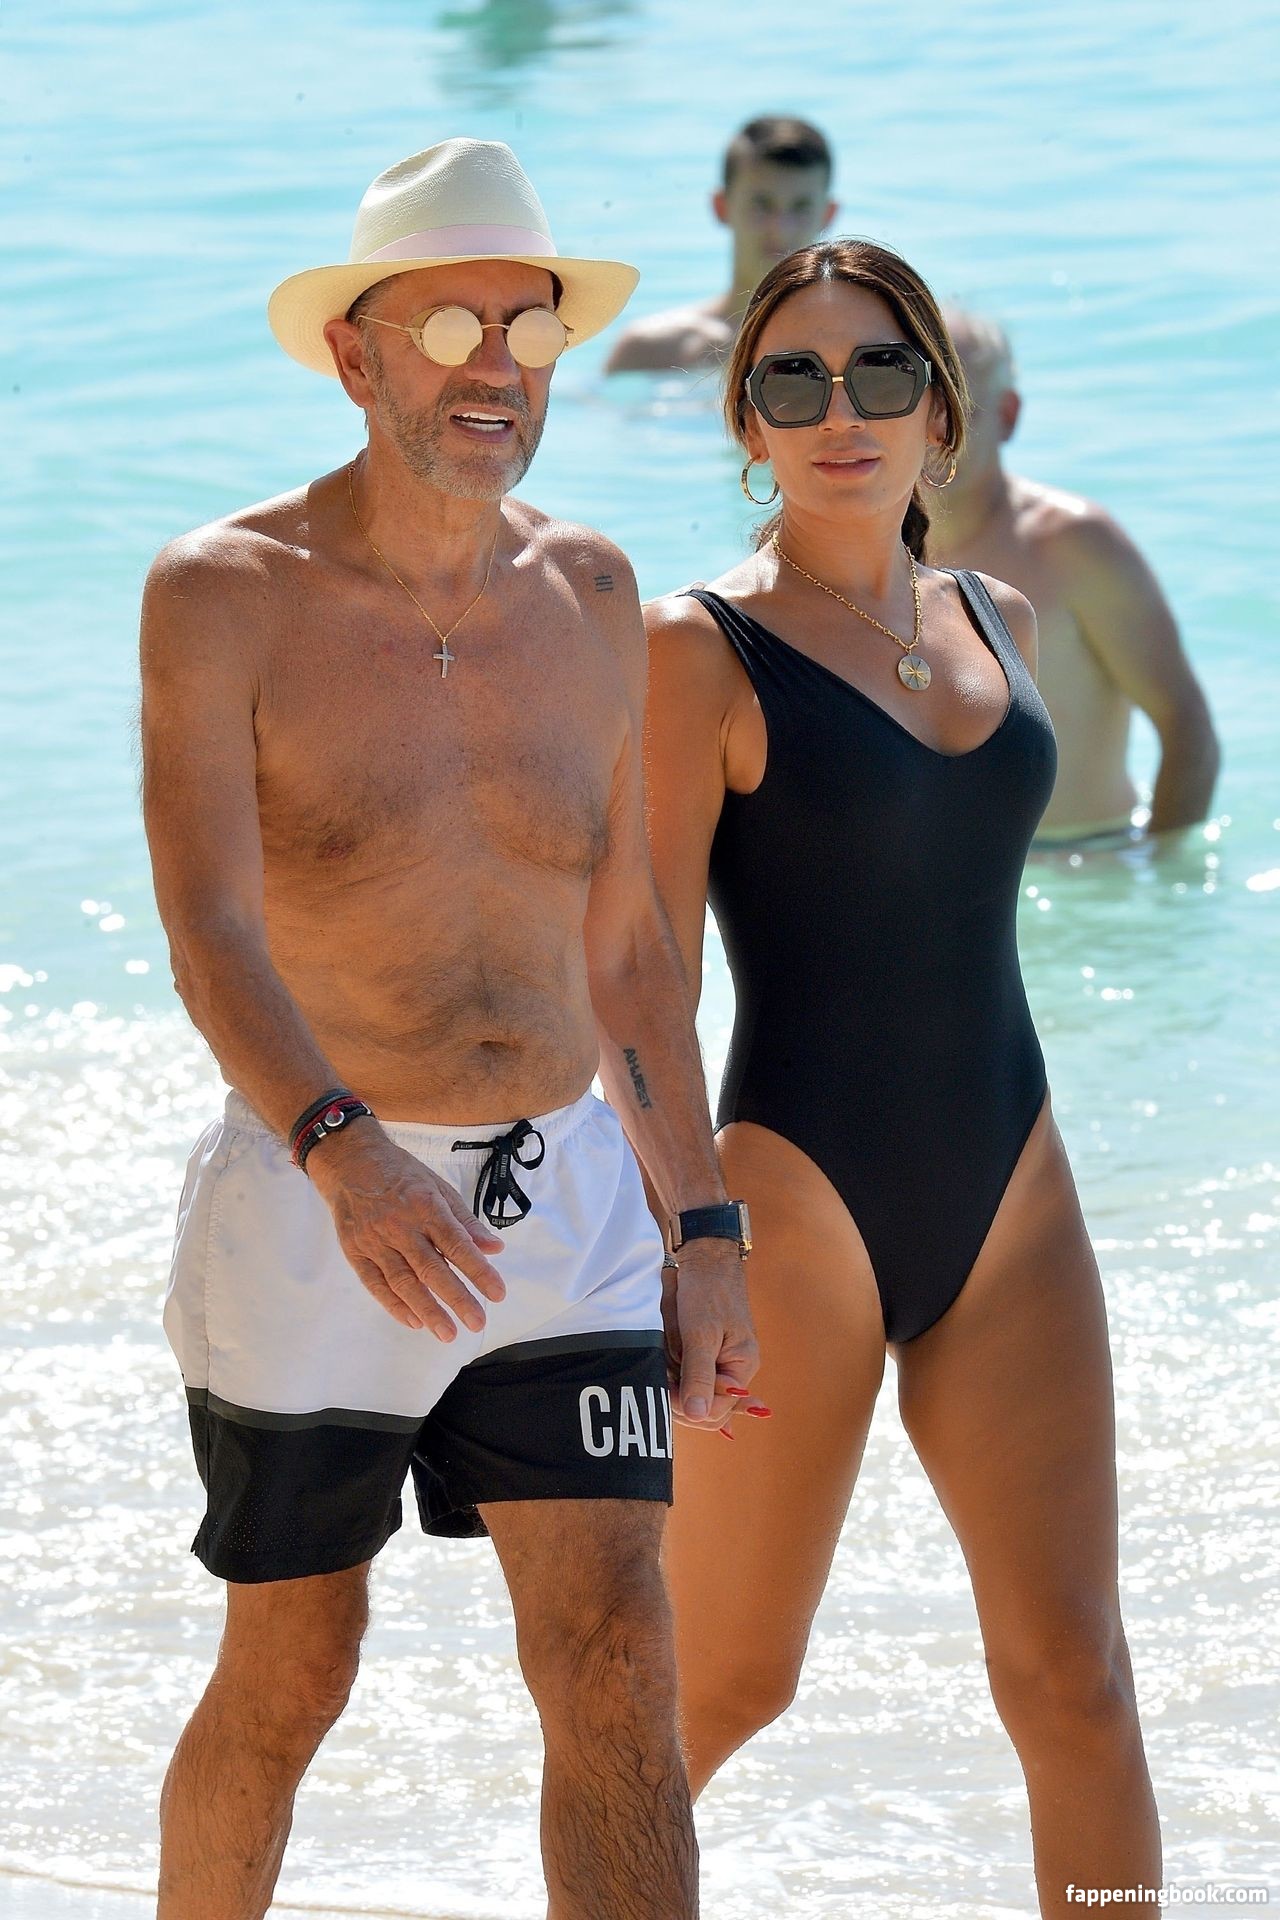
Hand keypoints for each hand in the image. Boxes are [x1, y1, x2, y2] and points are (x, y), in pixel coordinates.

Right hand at [306, 1122, 506, 1337]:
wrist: (349, 1162)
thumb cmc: (400, 1175)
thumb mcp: (438, 1187)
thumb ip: (465, 1222)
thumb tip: (494, 1248)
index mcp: (425, 1205)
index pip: (457, 1244)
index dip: (478, 1271)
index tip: (497, 1294)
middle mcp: (400, 1225)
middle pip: (431, 1268)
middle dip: (457, 1298)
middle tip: (476, 1322)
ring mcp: (374, 1240)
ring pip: (403, 1282)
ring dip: (427, 1310)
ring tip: (447, 1333)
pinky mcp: (355, 1251)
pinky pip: (375, 1284)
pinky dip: (394, 1305)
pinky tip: (414, 1321)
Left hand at [662, 1240, 766, 1433]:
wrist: (703, 1259)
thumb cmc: (708, 1292)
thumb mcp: (701, 1334)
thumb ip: (699, 1376)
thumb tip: (698, 1415)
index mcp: (741, 1368)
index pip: (716, 1411)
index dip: (689, 1407)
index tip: (665, 1391)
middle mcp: (730, 1371)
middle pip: (702, 1407)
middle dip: (679, 1392)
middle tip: (662, 1369)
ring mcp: (713, 1363)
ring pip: (687, 1392)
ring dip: (672, 1377)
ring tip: (667, 1348)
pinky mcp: (698, 1354)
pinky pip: (681, 1373)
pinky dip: (669, 1365)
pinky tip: (665, 1352)